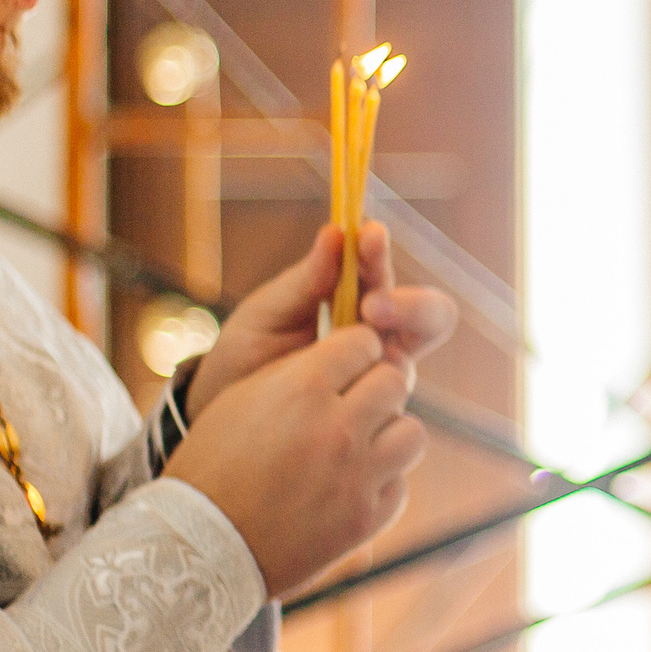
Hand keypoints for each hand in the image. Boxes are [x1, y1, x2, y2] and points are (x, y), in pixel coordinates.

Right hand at [165, 325, 426, 599]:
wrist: (199, 548)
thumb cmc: (211, 465)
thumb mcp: (242, 399)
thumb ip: (298, 370)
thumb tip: (344, 352)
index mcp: (303, 388)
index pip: (365, 343)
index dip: (355, 352)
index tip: (346, 366)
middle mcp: (339, 428)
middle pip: (395, 382)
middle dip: (375, 388)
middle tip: (353, 405)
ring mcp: (358, 475)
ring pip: (411, 432)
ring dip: (388, 435)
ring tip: (358, 446)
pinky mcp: (366, 517)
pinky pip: (400, 484)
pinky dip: (380, 484)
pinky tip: (348, 487)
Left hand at [185, 222, 457, 419]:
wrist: (219, 419)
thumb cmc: (244, 359)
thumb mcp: (266, 313)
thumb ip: (304, 280)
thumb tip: (336, 231)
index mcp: (354, 304)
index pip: (381, 272)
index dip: (381, 252)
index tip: (368, 237)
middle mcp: (381, 340)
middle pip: (432, 313)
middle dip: (412, 303)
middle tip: (372, 305)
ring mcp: (382, 380)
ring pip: (420, 354)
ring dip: (405, 337)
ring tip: (369, 338)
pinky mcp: (377, 419)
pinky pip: (397, 407)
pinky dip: (386, 391)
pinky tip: (354, 390)